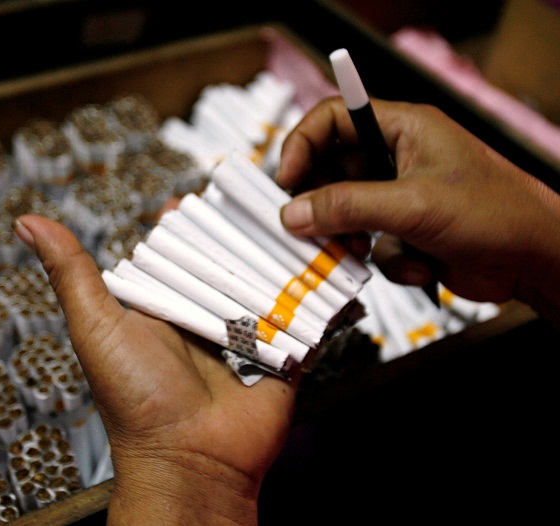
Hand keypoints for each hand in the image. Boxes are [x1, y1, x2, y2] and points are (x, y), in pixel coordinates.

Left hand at [14, 215, 297, 524]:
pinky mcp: (283, 353)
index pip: (179, 250)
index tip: (205, 192)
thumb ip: (70, 273)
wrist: (190, 463)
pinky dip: (312, 291)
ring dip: (279, 255)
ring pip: (266, 280)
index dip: (190, 222)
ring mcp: (246, 334)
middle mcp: (204, 315)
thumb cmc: (135, 399)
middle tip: (260, 198)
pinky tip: (323, 259)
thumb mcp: (97, 327)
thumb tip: (26, 222)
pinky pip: (301, 314)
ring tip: (294, 221)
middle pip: (227, 260)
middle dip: (241, 233)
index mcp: (163, 305)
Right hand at [276, 97, 559, 325]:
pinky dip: (387, 261)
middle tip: (310, 228)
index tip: (286, 180)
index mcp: (402, 128)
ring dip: (350, 238)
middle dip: (322, 204)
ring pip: (345, 213)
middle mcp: (396, 157)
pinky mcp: (405, 231)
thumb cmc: (495, 213)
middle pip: (331, 170)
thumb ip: (348, 206)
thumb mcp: (413, 205)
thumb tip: (293, 212)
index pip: (332, 118)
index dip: (302, 144)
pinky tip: (420, 266)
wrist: (536, 261)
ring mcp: (399, 196)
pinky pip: (370, 244)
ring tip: (364, 252)